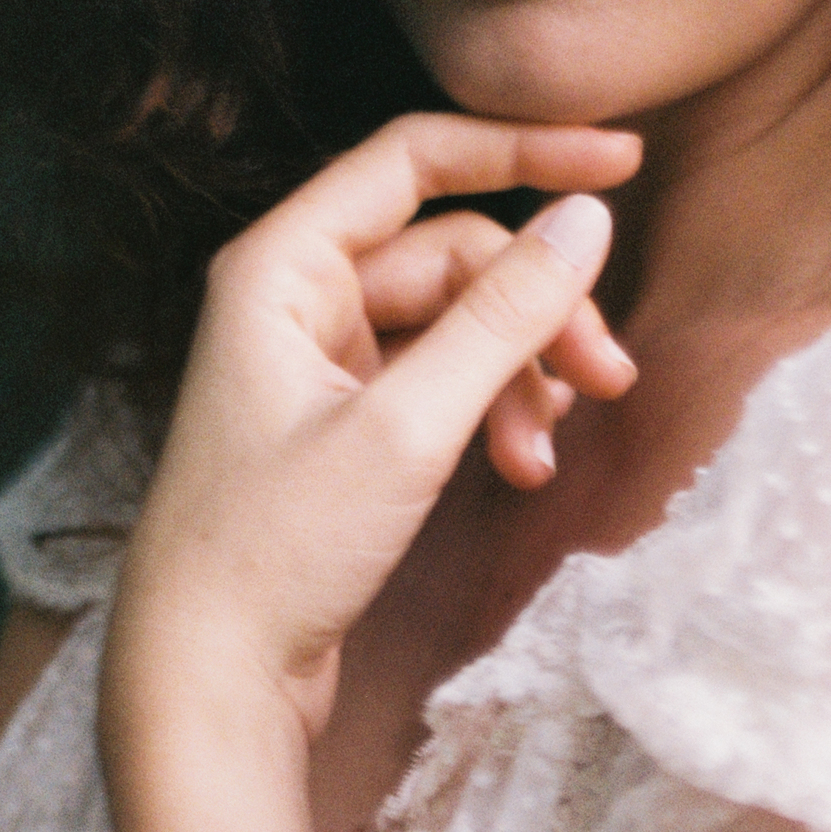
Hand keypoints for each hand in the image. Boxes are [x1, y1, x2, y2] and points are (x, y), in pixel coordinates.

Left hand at [102, 112, 642, 751]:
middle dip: (533, 311)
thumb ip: (501, 320)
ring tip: (548, 451)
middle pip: (449, 257)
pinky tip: (520, 463)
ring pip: (452, 330)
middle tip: (607, 378)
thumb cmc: (273, 555)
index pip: (416, 161)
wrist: (209, 678)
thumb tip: (587, 222)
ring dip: (516, 376)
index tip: (621, 164)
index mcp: (282, 268)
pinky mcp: (339, 434)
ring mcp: (317, 370)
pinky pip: (435, 389)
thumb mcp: (404, 430)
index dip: (524, 153)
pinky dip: (485, 416)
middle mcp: (294, 303)